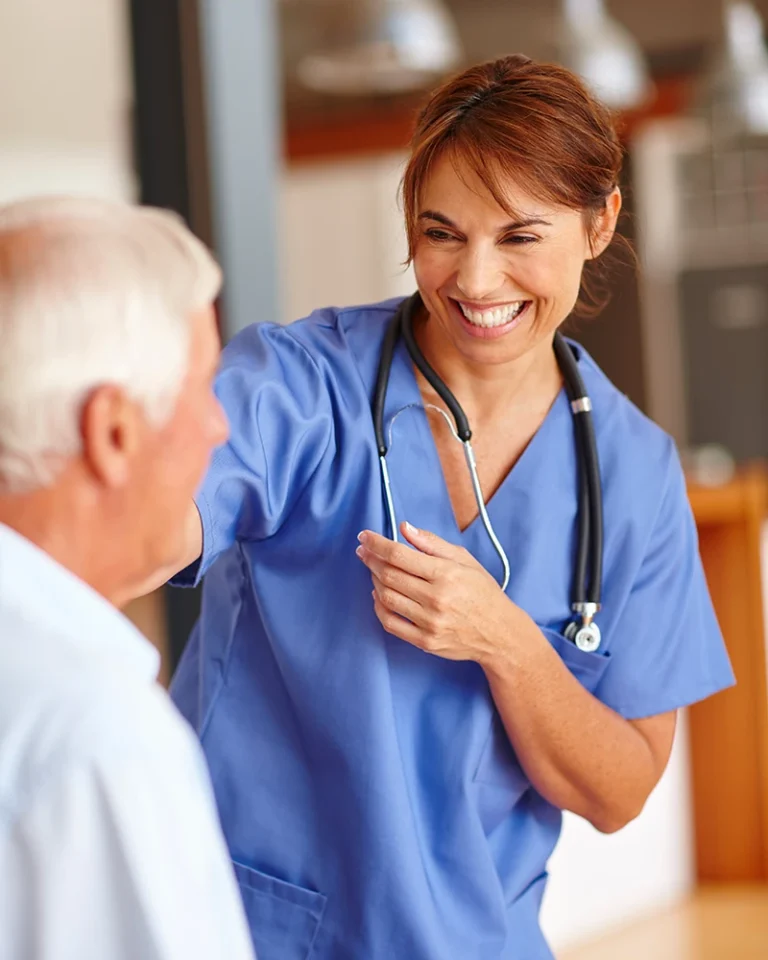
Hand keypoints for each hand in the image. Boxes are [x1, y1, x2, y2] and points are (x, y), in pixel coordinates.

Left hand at [355, 521, 530, 667]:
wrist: (500, 633)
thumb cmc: (483, 592)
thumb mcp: (464, 560)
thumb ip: (432, 543)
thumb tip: (404, 528)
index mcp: (446, 574)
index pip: (400, 555)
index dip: (377, 544)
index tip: (364, 537)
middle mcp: (436, 598)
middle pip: (389, 575)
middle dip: (370, 559)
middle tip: (364, 551)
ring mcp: (429, 622)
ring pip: (386, 597)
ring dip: (374, 580)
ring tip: (373, 570)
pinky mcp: (425, 641)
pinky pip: (390, 623)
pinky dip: (379, 607)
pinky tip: (379, 595)